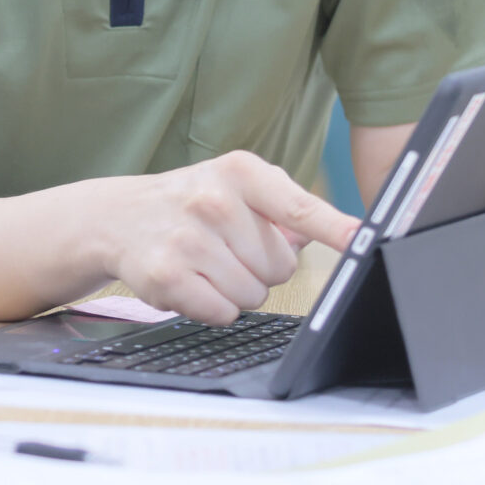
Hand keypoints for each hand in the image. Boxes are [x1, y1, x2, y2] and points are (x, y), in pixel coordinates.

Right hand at [101, 150, 359, 325]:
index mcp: (240, 172)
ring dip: (237, 290)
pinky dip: (212, 307)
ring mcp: (188, 238)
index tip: (366, 240)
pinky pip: (223, 313)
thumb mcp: (236, 187)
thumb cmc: (190, 203)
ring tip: (208, 263)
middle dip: (261, 267)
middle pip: (280, 266)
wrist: (118, 217)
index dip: (336, 228)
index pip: (300, 206)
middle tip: (228, 248)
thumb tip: (338, 232)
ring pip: (253, 294)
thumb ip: (287, 209)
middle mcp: (213, 200)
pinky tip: (191, 282)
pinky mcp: (167, 275)